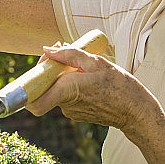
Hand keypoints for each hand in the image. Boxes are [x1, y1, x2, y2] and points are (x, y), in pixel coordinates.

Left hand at [25, 44, 158, 135]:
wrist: (136, 111)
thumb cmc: (120, 86)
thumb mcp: (97, 62)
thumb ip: (69, 54)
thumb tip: (48, 50)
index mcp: (68, 90)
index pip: (33, 101)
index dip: (29, 85)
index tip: (41, 65)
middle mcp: (66, 104)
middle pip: (45, 87)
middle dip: (50, 68)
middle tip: (62, 51)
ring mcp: (71, 111)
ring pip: (57, 89)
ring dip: (63, 75)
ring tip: (82, 63)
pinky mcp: (77, 113)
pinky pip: (67, 95)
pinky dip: (72, 84)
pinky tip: (87, 77)